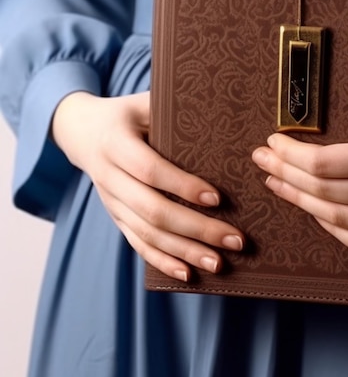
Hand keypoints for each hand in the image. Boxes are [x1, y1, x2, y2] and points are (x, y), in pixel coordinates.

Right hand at [51, 91, 244, 281]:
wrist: (82, 132)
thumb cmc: (126, 113)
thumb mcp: (144, 102)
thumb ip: (173, 108)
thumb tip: (222, 109)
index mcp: (116, 143)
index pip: (150, 169)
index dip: (182, 185)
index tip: (218, 198)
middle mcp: (109, 176)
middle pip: (152, 210)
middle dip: (196, 228)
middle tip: (236, 239)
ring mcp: (111, 201)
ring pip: (147, 233)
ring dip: (184, 251)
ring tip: (220, 262)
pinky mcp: (116, 216)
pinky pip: (137, 243)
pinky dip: (162, 261)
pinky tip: (188, 274)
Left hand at [251, 110, 347, 258]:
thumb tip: (309, 145)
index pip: (321, 163)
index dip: (289, 154)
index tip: (271, 142)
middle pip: (321, 191)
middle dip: (284, 173)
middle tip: (262, 160)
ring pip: (333, 218)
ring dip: (299, 200)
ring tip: (276, 183)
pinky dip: (330, 227)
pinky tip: (311, 210)